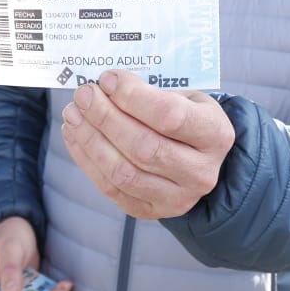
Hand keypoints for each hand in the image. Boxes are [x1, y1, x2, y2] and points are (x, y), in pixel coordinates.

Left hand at [60, 70, 235, 219]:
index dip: (133, 97)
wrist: (199, 160)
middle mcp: (200, 172)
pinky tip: (75, 136)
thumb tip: (106, 85)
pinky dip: (87, 160)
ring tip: (73, 115)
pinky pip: (111, 189)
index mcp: (215, 135)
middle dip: (105, 118)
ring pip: (124, 173)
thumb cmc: (188, 120)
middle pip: (144, 147)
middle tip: (83, 95)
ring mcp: (177, 198)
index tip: (108, 79)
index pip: (170, 116)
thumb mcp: (185, 99)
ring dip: (91, 140)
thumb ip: (152, 92)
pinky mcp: (151, 211)